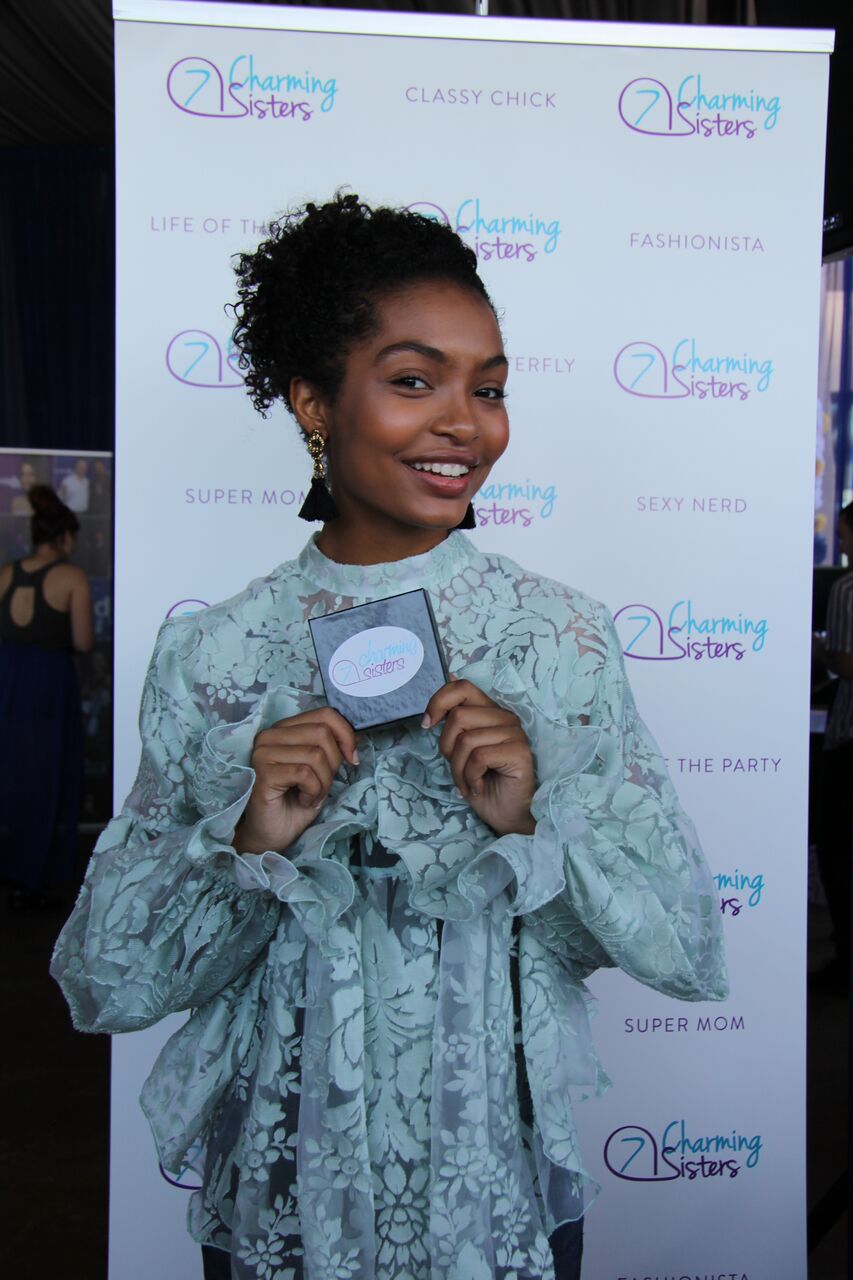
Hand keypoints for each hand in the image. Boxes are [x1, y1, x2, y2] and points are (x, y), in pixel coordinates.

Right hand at [232, 707, 357, 854]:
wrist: (272, 834)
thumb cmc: (295, 801)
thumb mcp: (320, 769)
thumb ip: (331, 748)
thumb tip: (356, 736)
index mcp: (284, 728)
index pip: (324, 714)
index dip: (345, 734)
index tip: (352, 758)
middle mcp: (270, 735)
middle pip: (322, 733)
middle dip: (333, 763)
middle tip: (322, 784)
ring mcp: (263, 752)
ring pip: (315, 755)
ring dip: (323, 782)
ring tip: (310, 795)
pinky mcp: (264, 773)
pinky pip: (305, 774)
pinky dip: (313, 791)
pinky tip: (303, 800)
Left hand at [423, 679, 536, 835]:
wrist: (507, 815)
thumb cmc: (483, 782)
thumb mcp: (460, 749)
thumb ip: (456, 719)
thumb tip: (449, 675)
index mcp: (490, 711)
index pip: (462, 687)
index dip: (438, 702)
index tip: (427, 725)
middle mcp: (504, 717)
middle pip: (458, 716)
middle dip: (447, 748)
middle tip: (457, 769)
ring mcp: (514, 733)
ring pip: (466, 740)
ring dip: (458, 769)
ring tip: (467, 783)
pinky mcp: (518, 751)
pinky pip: (479, 757)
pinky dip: (471, 778)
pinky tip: (479, 787)